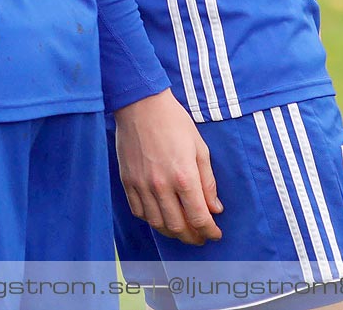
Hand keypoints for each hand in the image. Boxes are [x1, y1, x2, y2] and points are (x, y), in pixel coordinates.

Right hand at [113, 89, 223, 245]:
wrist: (140, 105)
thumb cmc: (174, 122)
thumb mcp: (200, 149)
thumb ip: (208, 182)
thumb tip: (215, 208)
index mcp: (184, 176)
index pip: (199, 218)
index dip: (209, 231)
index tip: (215, 233)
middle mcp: (161, 185)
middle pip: (178, 227)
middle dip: (193, 237)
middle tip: (200, 236)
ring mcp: (141, 185)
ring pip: (157, 223)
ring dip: (172, 233)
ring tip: (182, 230)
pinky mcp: (127, 181)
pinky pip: (138, 211)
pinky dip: (151, 220)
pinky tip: (160, 216)